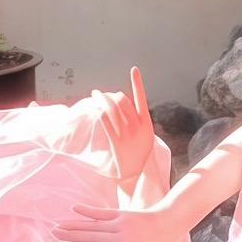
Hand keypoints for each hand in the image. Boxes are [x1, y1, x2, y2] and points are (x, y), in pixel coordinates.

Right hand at [56, 198, 185, 241]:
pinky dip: (88, 212)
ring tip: (58, 226)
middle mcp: (121, 238)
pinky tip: (74, 209)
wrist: (168, 224)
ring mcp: (121, 225)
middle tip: (54, 234)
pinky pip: (102, 214)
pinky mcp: (122, 214)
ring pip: (93, 226)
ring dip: (74, 226)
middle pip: (91, 237)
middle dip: (71, 236)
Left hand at [107, 68, 158, 188]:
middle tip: (101, 94)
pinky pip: (107, 124)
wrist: (136, 172)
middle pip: (122, 101)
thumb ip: (138, 119)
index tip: (134, 69)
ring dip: (101, 99)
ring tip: (95, 95)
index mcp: (146, 122)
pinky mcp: (117, 142)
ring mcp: (127, 134)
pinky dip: (101, 114)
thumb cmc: (140, 151)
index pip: (141, 98)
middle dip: (110, 94)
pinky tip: (96, 110)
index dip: (138, 83)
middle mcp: (137, 126)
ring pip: (112, 110)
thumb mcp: (146, 134)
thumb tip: (125, 103)